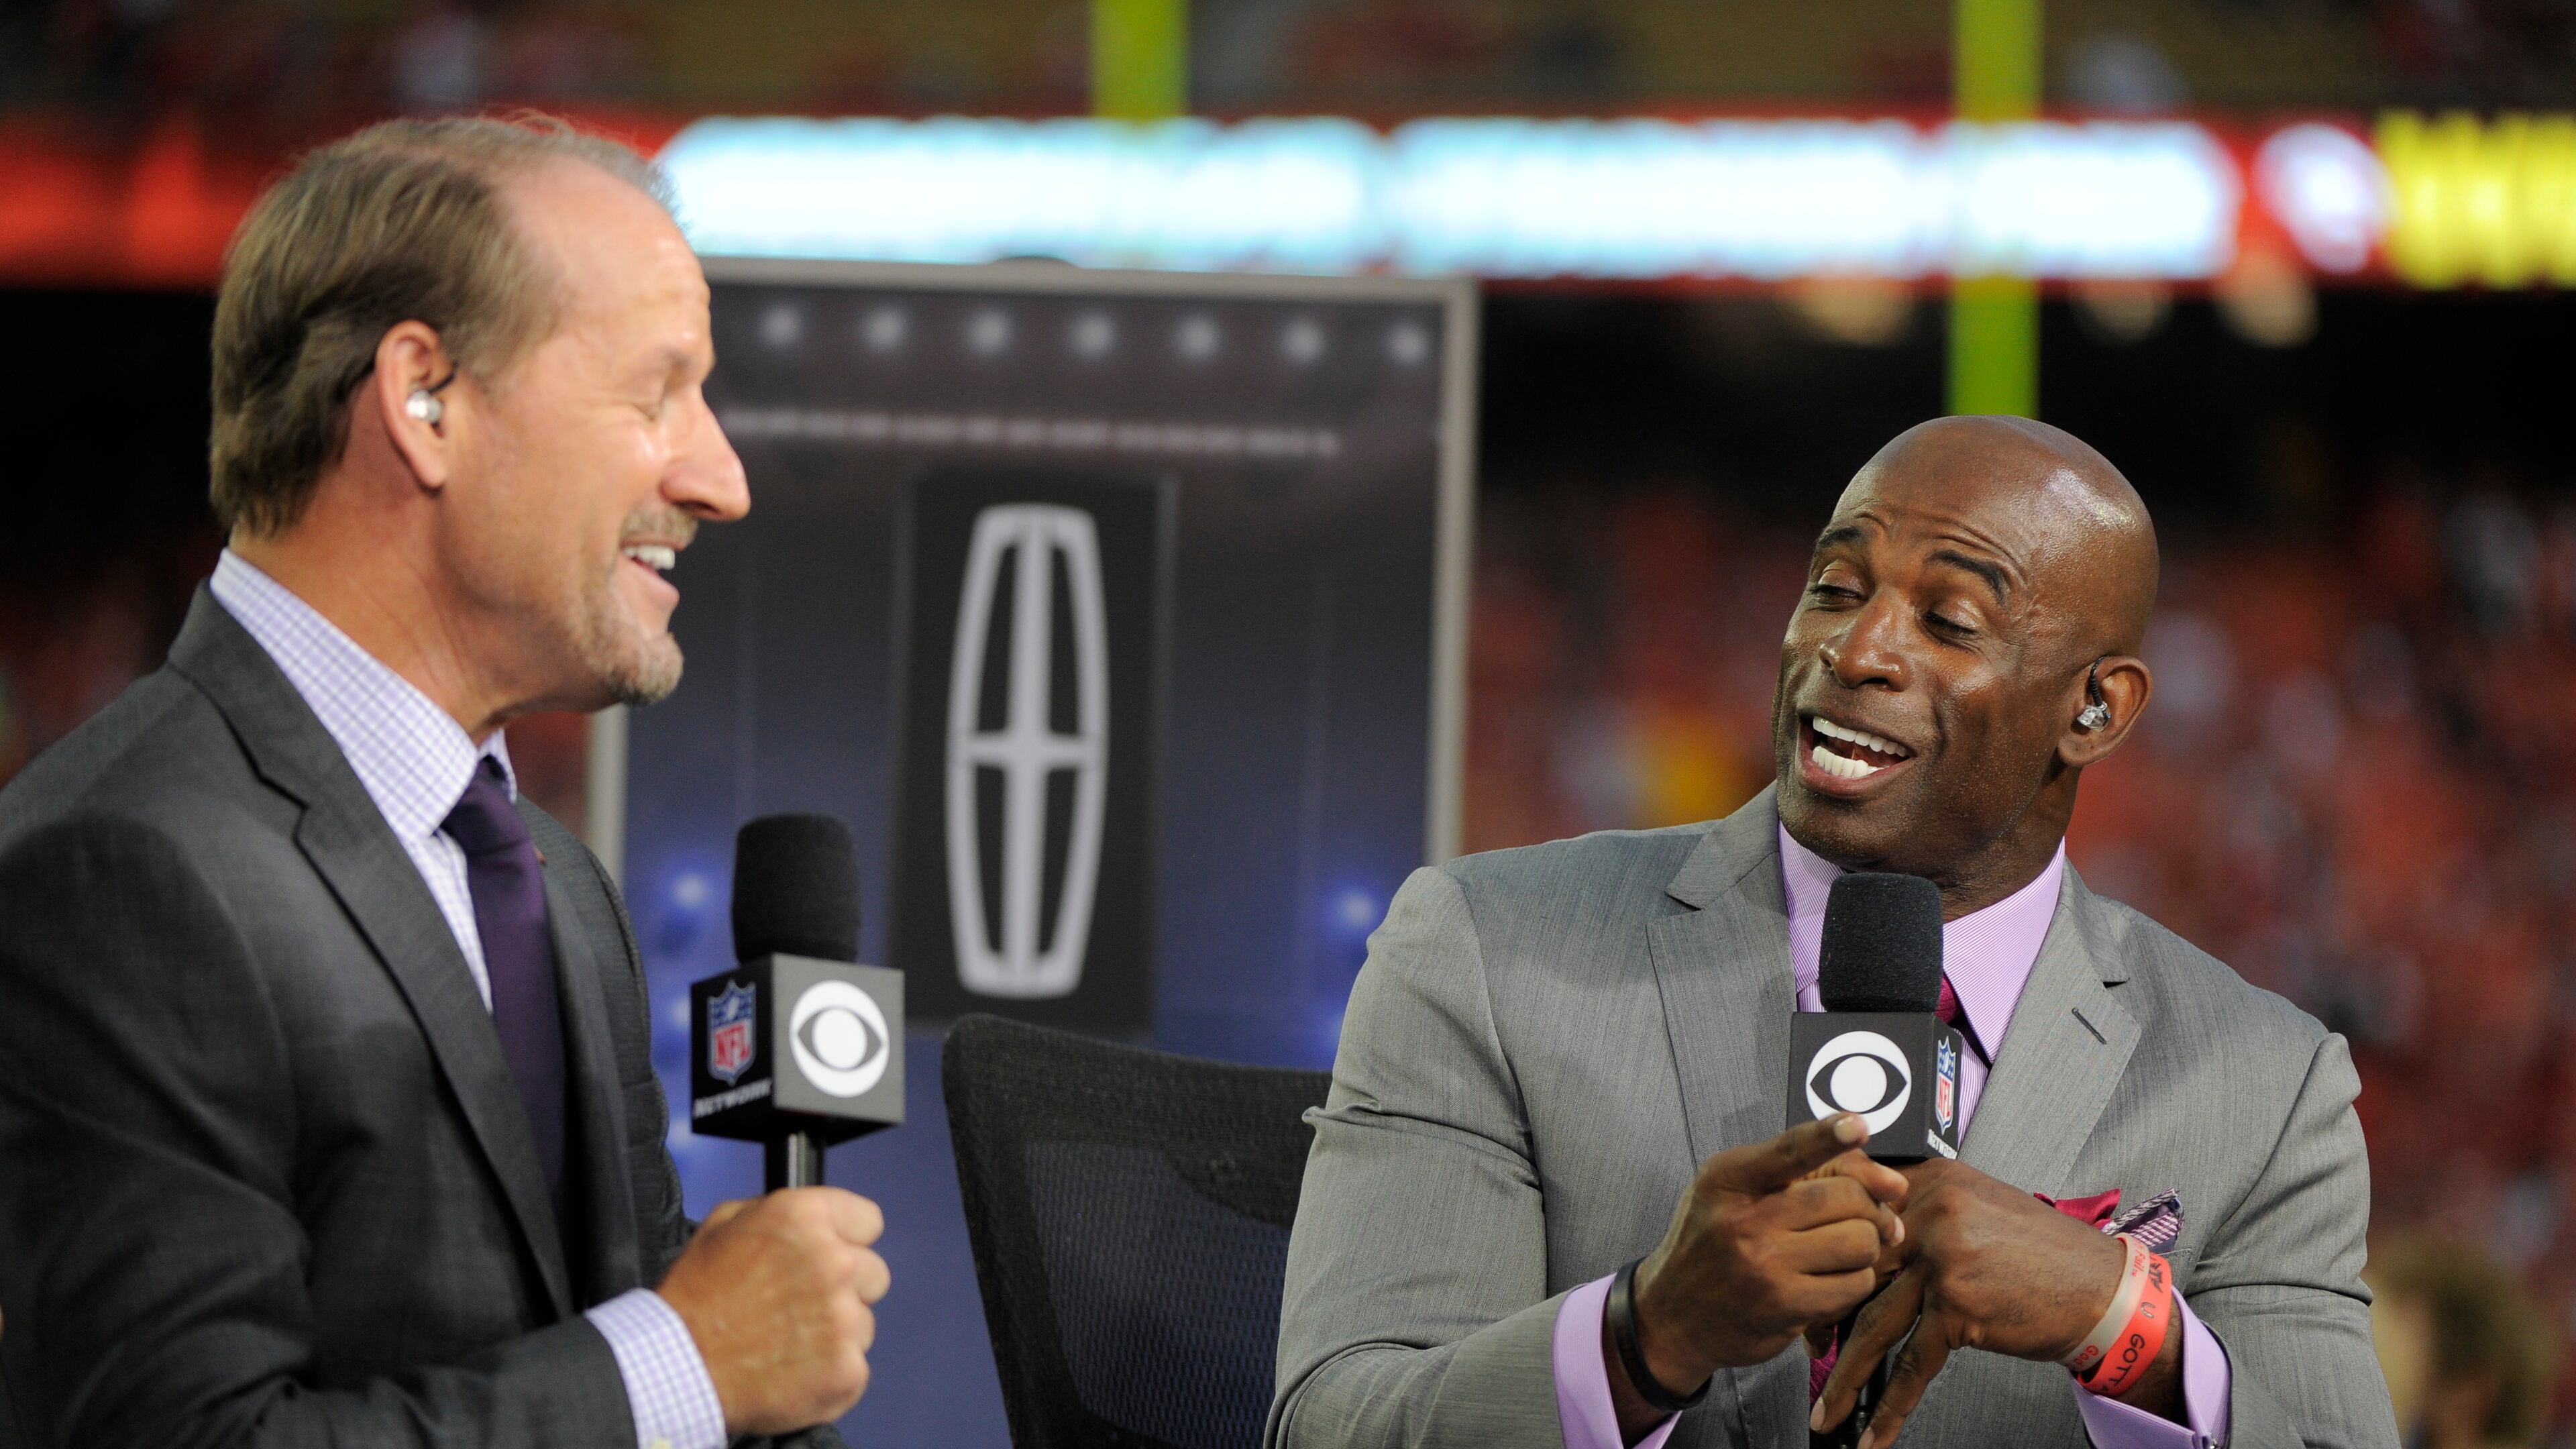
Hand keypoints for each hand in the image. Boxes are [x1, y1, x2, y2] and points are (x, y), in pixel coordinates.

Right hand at [657, 1187, 891, 1434]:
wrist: (678, 1369)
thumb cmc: (694, 1298)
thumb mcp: (723, 1226)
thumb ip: (776, 1211)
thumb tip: (809, 1218)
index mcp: (806, 1218)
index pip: (868, 1221)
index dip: (847, 1240)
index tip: (830, 1256)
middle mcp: (834, 1262)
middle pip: (873, 1274)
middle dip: (845, 1289)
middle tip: (801, 1307)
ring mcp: (844, 1319)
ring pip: (864, 1323)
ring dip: (836, 1334)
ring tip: (787, 1343)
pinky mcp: (846, 1369)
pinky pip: (855, 1367)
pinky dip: (830, 1374)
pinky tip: (793, 1372)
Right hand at [1618, 1115, 1907, 1412]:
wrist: (1673, 1316)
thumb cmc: (1713, 1243)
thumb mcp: (1736, 1192)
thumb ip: (1805, 1173)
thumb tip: (1894, 1186)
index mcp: (1728, 1179)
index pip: (1788, 1151)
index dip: (1827, 1136)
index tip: (1857, 1125)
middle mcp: (1744, 1220)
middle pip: (1845, 1198)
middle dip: (1869, 1207)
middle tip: (1868, 1218)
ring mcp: (1764, 1266)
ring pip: (1859, 1242)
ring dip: (1866, 1246)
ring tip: (1843, 1251)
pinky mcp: (1784, 1306)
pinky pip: (1854, 1284)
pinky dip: (1856, 1280)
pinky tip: (1831, 1279)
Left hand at [1812, 1159, 2176, 1447]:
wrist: (2104, 1290)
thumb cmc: (2042, 1256)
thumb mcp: (1976, 1209)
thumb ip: (1922, 1214)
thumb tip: (1864, 1247)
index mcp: (1931, 1181)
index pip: (1852, 1211)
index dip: (1825, 1253)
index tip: (1808, 1285)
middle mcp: (1931, 1210)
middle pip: (1854, 1268)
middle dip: (1826, 1317)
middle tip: (1808, 1349)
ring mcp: (1944, 1256)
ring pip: (1875, 1323)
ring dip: (1847, 1374)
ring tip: (1825, 1407)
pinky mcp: (1960, 1303)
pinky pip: (1914, 1362)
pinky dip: (1892, 1405)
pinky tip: (1873, 1432)